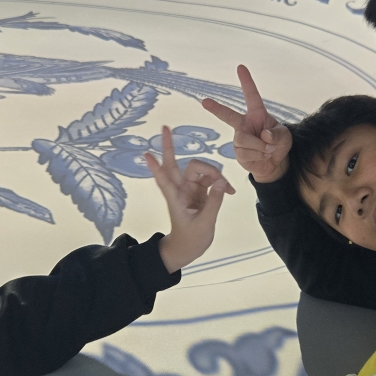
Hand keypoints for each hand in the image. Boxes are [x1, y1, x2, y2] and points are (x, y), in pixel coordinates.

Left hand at [148, 125, 234, 272]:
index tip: (146, 154)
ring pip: (199, 169)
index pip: (163, 180)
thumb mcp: (204, 225)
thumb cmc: (191, 240)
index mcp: (175, 199)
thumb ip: (213, 203)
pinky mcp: (200, 191)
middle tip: (165, 127)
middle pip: (174, 163)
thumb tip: (220, 184)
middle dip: (169, 146)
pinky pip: (211, 179)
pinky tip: (229, 192)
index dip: (156, 167)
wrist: (188, 248)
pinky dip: (220, 183)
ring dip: (214, 173)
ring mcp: (190, 189)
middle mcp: (181, 190)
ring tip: (227, 190)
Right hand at [201, 65, 292, 182]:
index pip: (252, 96)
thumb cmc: (278, 145)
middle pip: (228, 115)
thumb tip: (264, 135)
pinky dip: (258, 156)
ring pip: (243, 140)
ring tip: (268, 150)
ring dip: (260, 147)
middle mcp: (245, 124)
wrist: (274, 165)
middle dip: (216, 109)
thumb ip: (278, 134)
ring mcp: (239, 139)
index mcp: (257, 114)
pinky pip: (245, 153)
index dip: (246, 82)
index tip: (240, 67)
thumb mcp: (285, 137)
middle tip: (204, 101)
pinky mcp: (238, 152)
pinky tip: (262, 157)